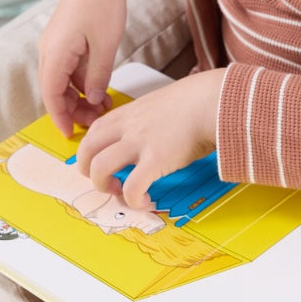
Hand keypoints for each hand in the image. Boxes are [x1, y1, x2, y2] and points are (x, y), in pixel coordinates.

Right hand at [38, 0, 130, 136]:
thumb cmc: (103, 3)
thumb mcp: (106, 45)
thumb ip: (98, 76)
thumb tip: (93, 99)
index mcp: (55, 52)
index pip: (52, 95)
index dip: (60, 117)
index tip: (71, 134)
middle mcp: (49, 50)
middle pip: (54, 91)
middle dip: (73, 109)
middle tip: (95, 121)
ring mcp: (55, 45)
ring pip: (61, 81)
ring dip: (79, 96)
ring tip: (102, 107)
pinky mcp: (64, 40)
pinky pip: (68, 69)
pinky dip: (81, 82)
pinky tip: (100, 89)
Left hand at [76, 69, 224, 209]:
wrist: (214, 100)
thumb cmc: (200, 100)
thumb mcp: (166, 101)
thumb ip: (155, 116)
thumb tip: (163, 129)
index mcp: (131, 113)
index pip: (95, 130)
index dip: (92, 149)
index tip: (102, 161)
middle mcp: (129, 127)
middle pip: (86, 148)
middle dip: (86, 169)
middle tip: (106, 180)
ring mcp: (139, 143)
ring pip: (99, 168)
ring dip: (104, 186)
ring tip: (121, 192)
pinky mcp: (155, 161)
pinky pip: (132, 188)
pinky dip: (134, 200)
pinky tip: (146, 201)